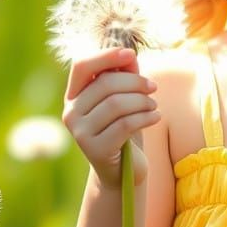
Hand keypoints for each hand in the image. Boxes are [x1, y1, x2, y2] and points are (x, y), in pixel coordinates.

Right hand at [61, 46, 159, 187]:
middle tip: (153, 88)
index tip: (131, 54)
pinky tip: (156, 117)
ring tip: (154, 107)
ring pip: (116, 104)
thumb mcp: (125, 99)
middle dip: (135, 82)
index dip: (106, 56)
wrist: (123, 171)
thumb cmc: (123, 130)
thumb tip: (129, 55)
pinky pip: (124, 125)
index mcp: (74, 96)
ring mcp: (80, 132)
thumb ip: (124, 76)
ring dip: (142, 101)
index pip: (82, 66)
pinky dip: (145, 117)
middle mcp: (71, 112)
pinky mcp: (94, 149)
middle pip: (105, 84)